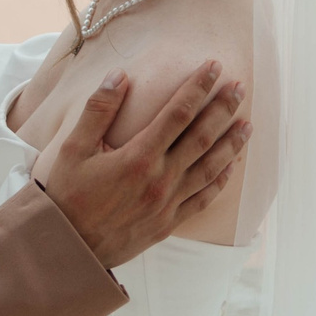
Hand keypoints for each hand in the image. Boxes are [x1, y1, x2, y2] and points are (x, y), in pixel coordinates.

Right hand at [37, 64, 249, 268]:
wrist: (68, 248)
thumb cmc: (67, 196)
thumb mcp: (73, 148)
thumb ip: (98, 110)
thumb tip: (120, 76)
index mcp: (138, 157)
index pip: (178, 113)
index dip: (198, 87)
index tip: (214, 66)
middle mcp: (160, 179)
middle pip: (202, 136)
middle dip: (223, 108)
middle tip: (240, 87)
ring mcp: (168, 203)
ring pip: (210, 168)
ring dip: (231, 144)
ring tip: (248, 124)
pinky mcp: (169, 223)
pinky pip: (203, 199)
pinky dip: (220, 182)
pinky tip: (230, 168)